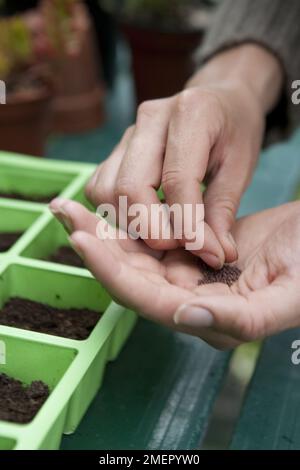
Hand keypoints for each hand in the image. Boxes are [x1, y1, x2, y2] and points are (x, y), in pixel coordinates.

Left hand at [50, 198, 299, 349]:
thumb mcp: (288, 294)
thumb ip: (239, 319)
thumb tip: (182, 317)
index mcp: (209, 319)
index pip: (145, 298)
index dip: (110, 271)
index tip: (80, 238)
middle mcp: (190, 302)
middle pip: (129, 276)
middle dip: (94, 246)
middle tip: (63, 211)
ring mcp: (188, 277)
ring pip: (134, 257)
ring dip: (102, 231)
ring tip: (70, 206)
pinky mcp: (189, 253)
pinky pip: (149, 240)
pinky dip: (125, 223)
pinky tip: (104, 206)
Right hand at [85, 45, 281, 268]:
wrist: (218, 102)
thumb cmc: (233, 132)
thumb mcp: (241, 167)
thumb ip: (223, 210)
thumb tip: (215, 254)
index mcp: (191, 113)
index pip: (176, 180)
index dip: (186, 223)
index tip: (203, 251)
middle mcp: (150, 118)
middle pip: (129, 187)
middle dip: (151, 229)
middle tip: (178, 246)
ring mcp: (127, 133)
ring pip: (105, 190)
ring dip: (129, 223)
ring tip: (162, 233)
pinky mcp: (115, 150)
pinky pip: (98, 188)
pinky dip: (115, 213)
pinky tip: (145, 218)